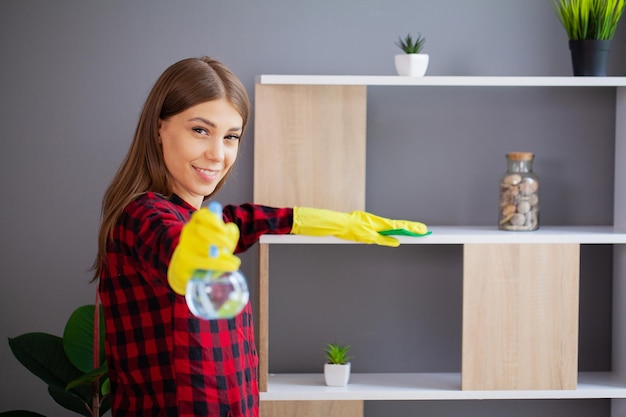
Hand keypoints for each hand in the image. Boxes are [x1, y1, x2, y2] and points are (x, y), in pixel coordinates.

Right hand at [167, 207, 240, 294]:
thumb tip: (231, 228)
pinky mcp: (184, 263)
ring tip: (235, 262)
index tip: (224, 229)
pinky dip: (220, 265)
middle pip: (200, 230)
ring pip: (204, 250)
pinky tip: (231, 267)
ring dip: (223, 256)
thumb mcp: (219, 240)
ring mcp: (184, 248)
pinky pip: (204, 264)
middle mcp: (187, 233)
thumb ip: (228, 233)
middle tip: (229, 246)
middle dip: (217, 238)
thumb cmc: (206, 251)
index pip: (200, 215)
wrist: (185, 268)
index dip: (212, 220)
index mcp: (195, 223)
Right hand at [291, 207, 427, 246]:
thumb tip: (383, 240)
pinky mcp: (362, 233)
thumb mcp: (358, 228)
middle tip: (425, 230)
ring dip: (404, 231)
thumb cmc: (342, 226)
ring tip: (419, 233)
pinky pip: (378, 238)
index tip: (419, 229)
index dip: (407, 227)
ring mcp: (368, 227)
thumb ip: (371, 235)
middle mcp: (373, 222)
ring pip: (390, 229)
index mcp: (373, 221)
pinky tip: (398, 242)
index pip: (394, 225)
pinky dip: (387, 240)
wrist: (329, 223)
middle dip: (411, 228)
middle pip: (396, 225)